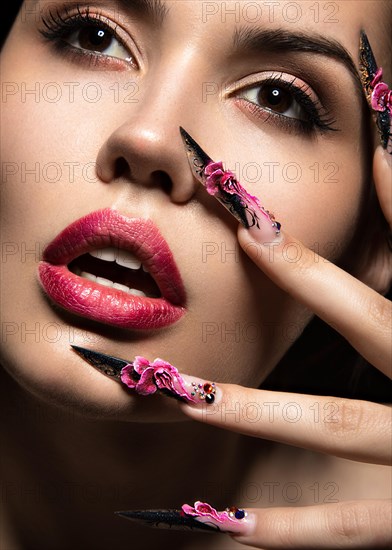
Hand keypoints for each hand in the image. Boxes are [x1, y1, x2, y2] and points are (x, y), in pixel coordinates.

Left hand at [181, 146, 391, 547]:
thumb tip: (391, 160)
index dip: (378, 207)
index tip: (300, 185)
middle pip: (373, 324)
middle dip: (307, 279)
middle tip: (243, 234)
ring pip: (340, 423)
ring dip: (256, 410)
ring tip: (184, 396)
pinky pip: (355, 527)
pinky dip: (294, 528)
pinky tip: (228, 524)